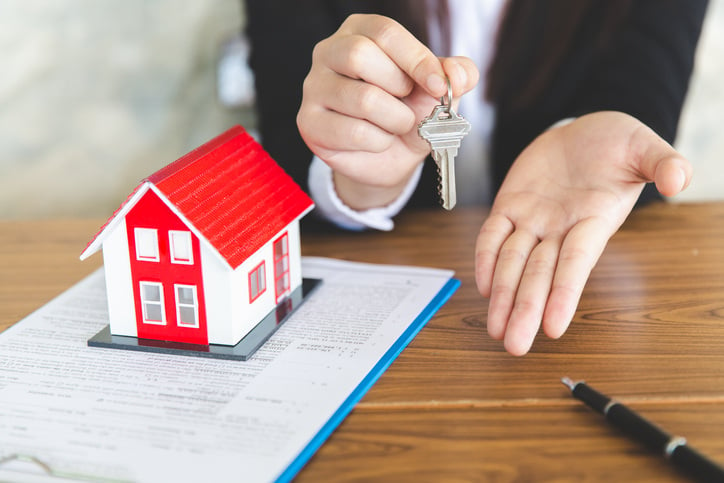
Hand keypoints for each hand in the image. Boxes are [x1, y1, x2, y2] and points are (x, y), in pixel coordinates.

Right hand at [297, 14, 478, 208]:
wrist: (388, 158)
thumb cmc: (407, 112)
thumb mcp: (437, 90)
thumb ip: (456, 74)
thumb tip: (458, 74)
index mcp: (359, 31)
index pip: (384, 32)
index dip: (417, 59)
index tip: (439, 85)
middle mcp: (328, 52)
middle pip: (360, 55)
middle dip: (398, 87)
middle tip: (407, 103)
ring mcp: (314, 87)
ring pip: (361, 98)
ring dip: (394, 119)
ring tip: (396, 125)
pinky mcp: (309, 122)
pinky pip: (352, 132)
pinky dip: (378, 142)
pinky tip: (377, 141)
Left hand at [475, 111, 691, 355]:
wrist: (583, 131)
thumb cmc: (617, 143)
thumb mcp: (644, 147)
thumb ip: (662, 163)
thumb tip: (679, 179)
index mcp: (594, 220)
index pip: (576, 262)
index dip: (564, 293)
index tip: (553, 328)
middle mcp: (561, 228)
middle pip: (540, 274)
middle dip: (525, 309)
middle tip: (513, 346)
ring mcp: (534, 219)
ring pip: (513, 262)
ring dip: (502, 296)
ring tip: (494, 329)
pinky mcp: (511, 205)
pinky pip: (493, 235)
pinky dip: (485, 257)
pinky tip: (482, 286)